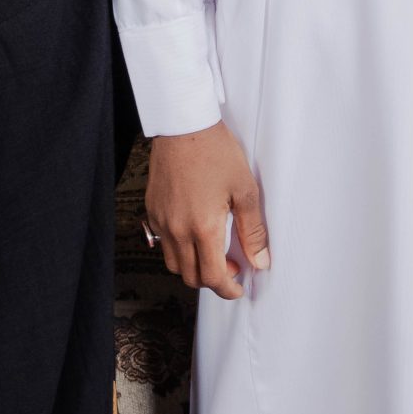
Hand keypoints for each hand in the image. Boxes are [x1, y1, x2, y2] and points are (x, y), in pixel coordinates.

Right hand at [145, 122, 270, 300]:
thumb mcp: (244, 189)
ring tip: (211, 249)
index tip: (239, 286)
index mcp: (203, 227)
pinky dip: (178, 247)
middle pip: (191, 277)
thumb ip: (252, 231)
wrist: (183, 123)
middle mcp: (177, 229)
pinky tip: (192, 230)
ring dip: (193, 266)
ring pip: (173, 263)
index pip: (213, 278)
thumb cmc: (214, 150)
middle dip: (212, 280)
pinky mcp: (152, 208)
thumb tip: (260, 261)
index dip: (228, 289)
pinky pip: (162, 241)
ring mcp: (161, 219)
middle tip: (230, 265)